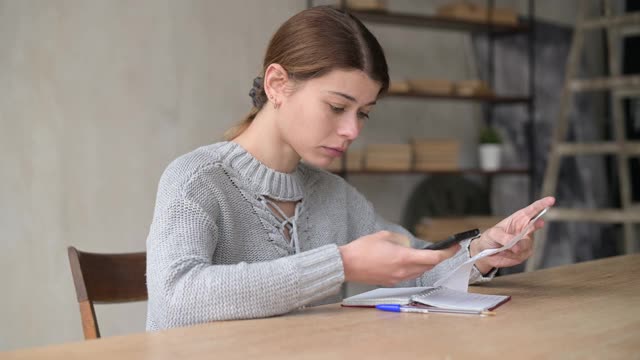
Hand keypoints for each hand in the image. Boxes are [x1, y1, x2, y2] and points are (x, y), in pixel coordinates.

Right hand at [339, 230, 459, 285]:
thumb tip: (406, 245)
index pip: (434, 257)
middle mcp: (404, 270)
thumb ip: (400, 240)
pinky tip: (409, 261)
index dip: (448, 252)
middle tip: (445, 248)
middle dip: (439, 257)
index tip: (455, 246)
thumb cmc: (361, 250)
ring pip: (420, 271)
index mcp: (404, 257)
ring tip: (427, 254)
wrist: (347, 265)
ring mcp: (398, 278)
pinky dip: (414, 268)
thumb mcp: (384, 236)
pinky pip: (409, 275)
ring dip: (426, 263)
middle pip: (429, 265)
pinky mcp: (391, 281)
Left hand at [470, 196, 555, 273]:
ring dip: (513, 247)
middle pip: (534, 226)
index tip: (551, 200)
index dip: (542, 204)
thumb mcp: (493, 234)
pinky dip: (510, 255)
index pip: (532, 210)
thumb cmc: (490, 238)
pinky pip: (521, 254)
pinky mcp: (525, 253)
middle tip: (535, 224)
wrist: (486, 253)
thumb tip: (516, 246)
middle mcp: (525, 229)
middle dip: (533, 227)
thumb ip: (504, 237)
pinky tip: (504, 253)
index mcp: (518, 219)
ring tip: (502, 248)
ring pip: (526, 244)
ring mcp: (526, 242)